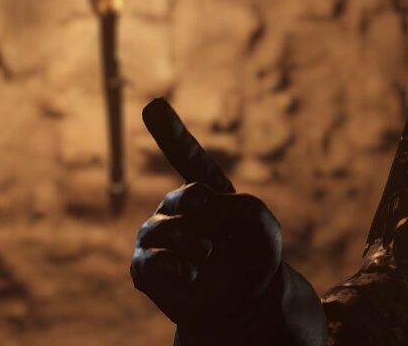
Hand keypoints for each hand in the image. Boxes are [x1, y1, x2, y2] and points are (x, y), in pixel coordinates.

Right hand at [130, 98, 284, 343]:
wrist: (247, 304)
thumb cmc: (255, 256)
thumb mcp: (262, 224)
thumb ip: (238, 205)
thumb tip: (198, 206)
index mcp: (206, 191)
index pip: (185, 156)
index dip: (170, 131)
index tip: (153, 104)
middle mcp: (178, 211)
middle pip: (177, 198)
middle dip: (192, 205)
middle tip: (209, 218)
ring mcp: (159, 239)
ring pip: (158, 229)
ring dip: (186, 241)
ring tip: (207, 255)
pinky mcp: (148, 270)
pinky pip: (146, 262)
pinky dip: (170, 265)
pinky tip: (190, 272)